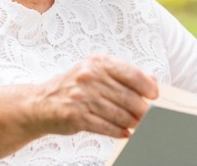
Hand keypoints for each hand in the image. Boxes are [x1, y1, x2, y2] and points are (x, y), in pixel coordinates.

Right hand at [32, 54, 158, 137]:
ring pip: (118, 114)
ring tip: (139, 125)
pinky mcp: (76, 116)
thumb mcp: (95, 72)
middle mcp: (89, 77)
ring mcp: (81, 97)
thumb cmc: (74, 87)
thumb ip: (123, 74)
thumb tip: (152, 82)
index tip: (155, 96)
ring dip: (132, 122)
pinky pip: (105, 127)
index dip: (147, 86)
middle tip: (150, 116)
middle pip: (127, 97)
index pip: (130, 73)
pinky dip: (119, 132)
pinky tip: (125, 133)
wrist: (41, 102)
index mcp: (97, 63)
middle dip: (142, 109)